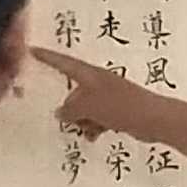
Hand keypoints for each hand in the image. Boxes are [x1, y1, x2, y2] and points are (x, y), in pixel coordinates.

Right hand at [33, 46, 167, 140]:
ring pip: (85, 108)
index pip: (64, 63)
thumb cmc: (121, 106)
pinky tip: (94, 135)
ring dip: (82, 120)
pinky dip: (94, 126)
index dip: (48, 57)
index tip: (32, 50)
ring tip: (85, 130)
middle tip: (67, 120)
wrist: (154, 119)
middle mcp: (98, 82)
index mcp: (90, 75)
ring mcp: (109, 96)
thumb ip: (70, 109)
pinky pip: (98, 118)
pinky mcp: (118, 111)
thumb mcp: (88, 107)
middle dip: (70, 108)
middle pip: (74, 93)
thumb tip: (61, 113)